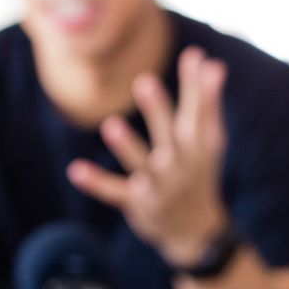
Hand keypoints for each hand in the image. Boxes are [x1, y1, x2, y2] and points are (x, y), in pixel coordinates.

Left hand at [67, 46, 229, 266]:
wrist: (196, 232)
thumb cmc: (197, 174)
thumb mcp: (207, 141)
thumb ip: (206, 103)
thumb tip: (213, 62)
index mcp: (199, 146)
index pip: (200, 111)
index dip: (198, 85)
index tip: (197, 56)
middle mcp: (181, 163)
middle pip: (169, 133)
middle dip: (157, 109)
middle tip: (144, 81)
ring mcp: (159, 184)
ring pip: (142, 163)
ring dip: (127, 145)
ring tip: (110, 124)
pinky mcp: (138, 202)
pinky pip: (115, 192)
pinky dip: (96, 183)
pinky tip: (75, 170)